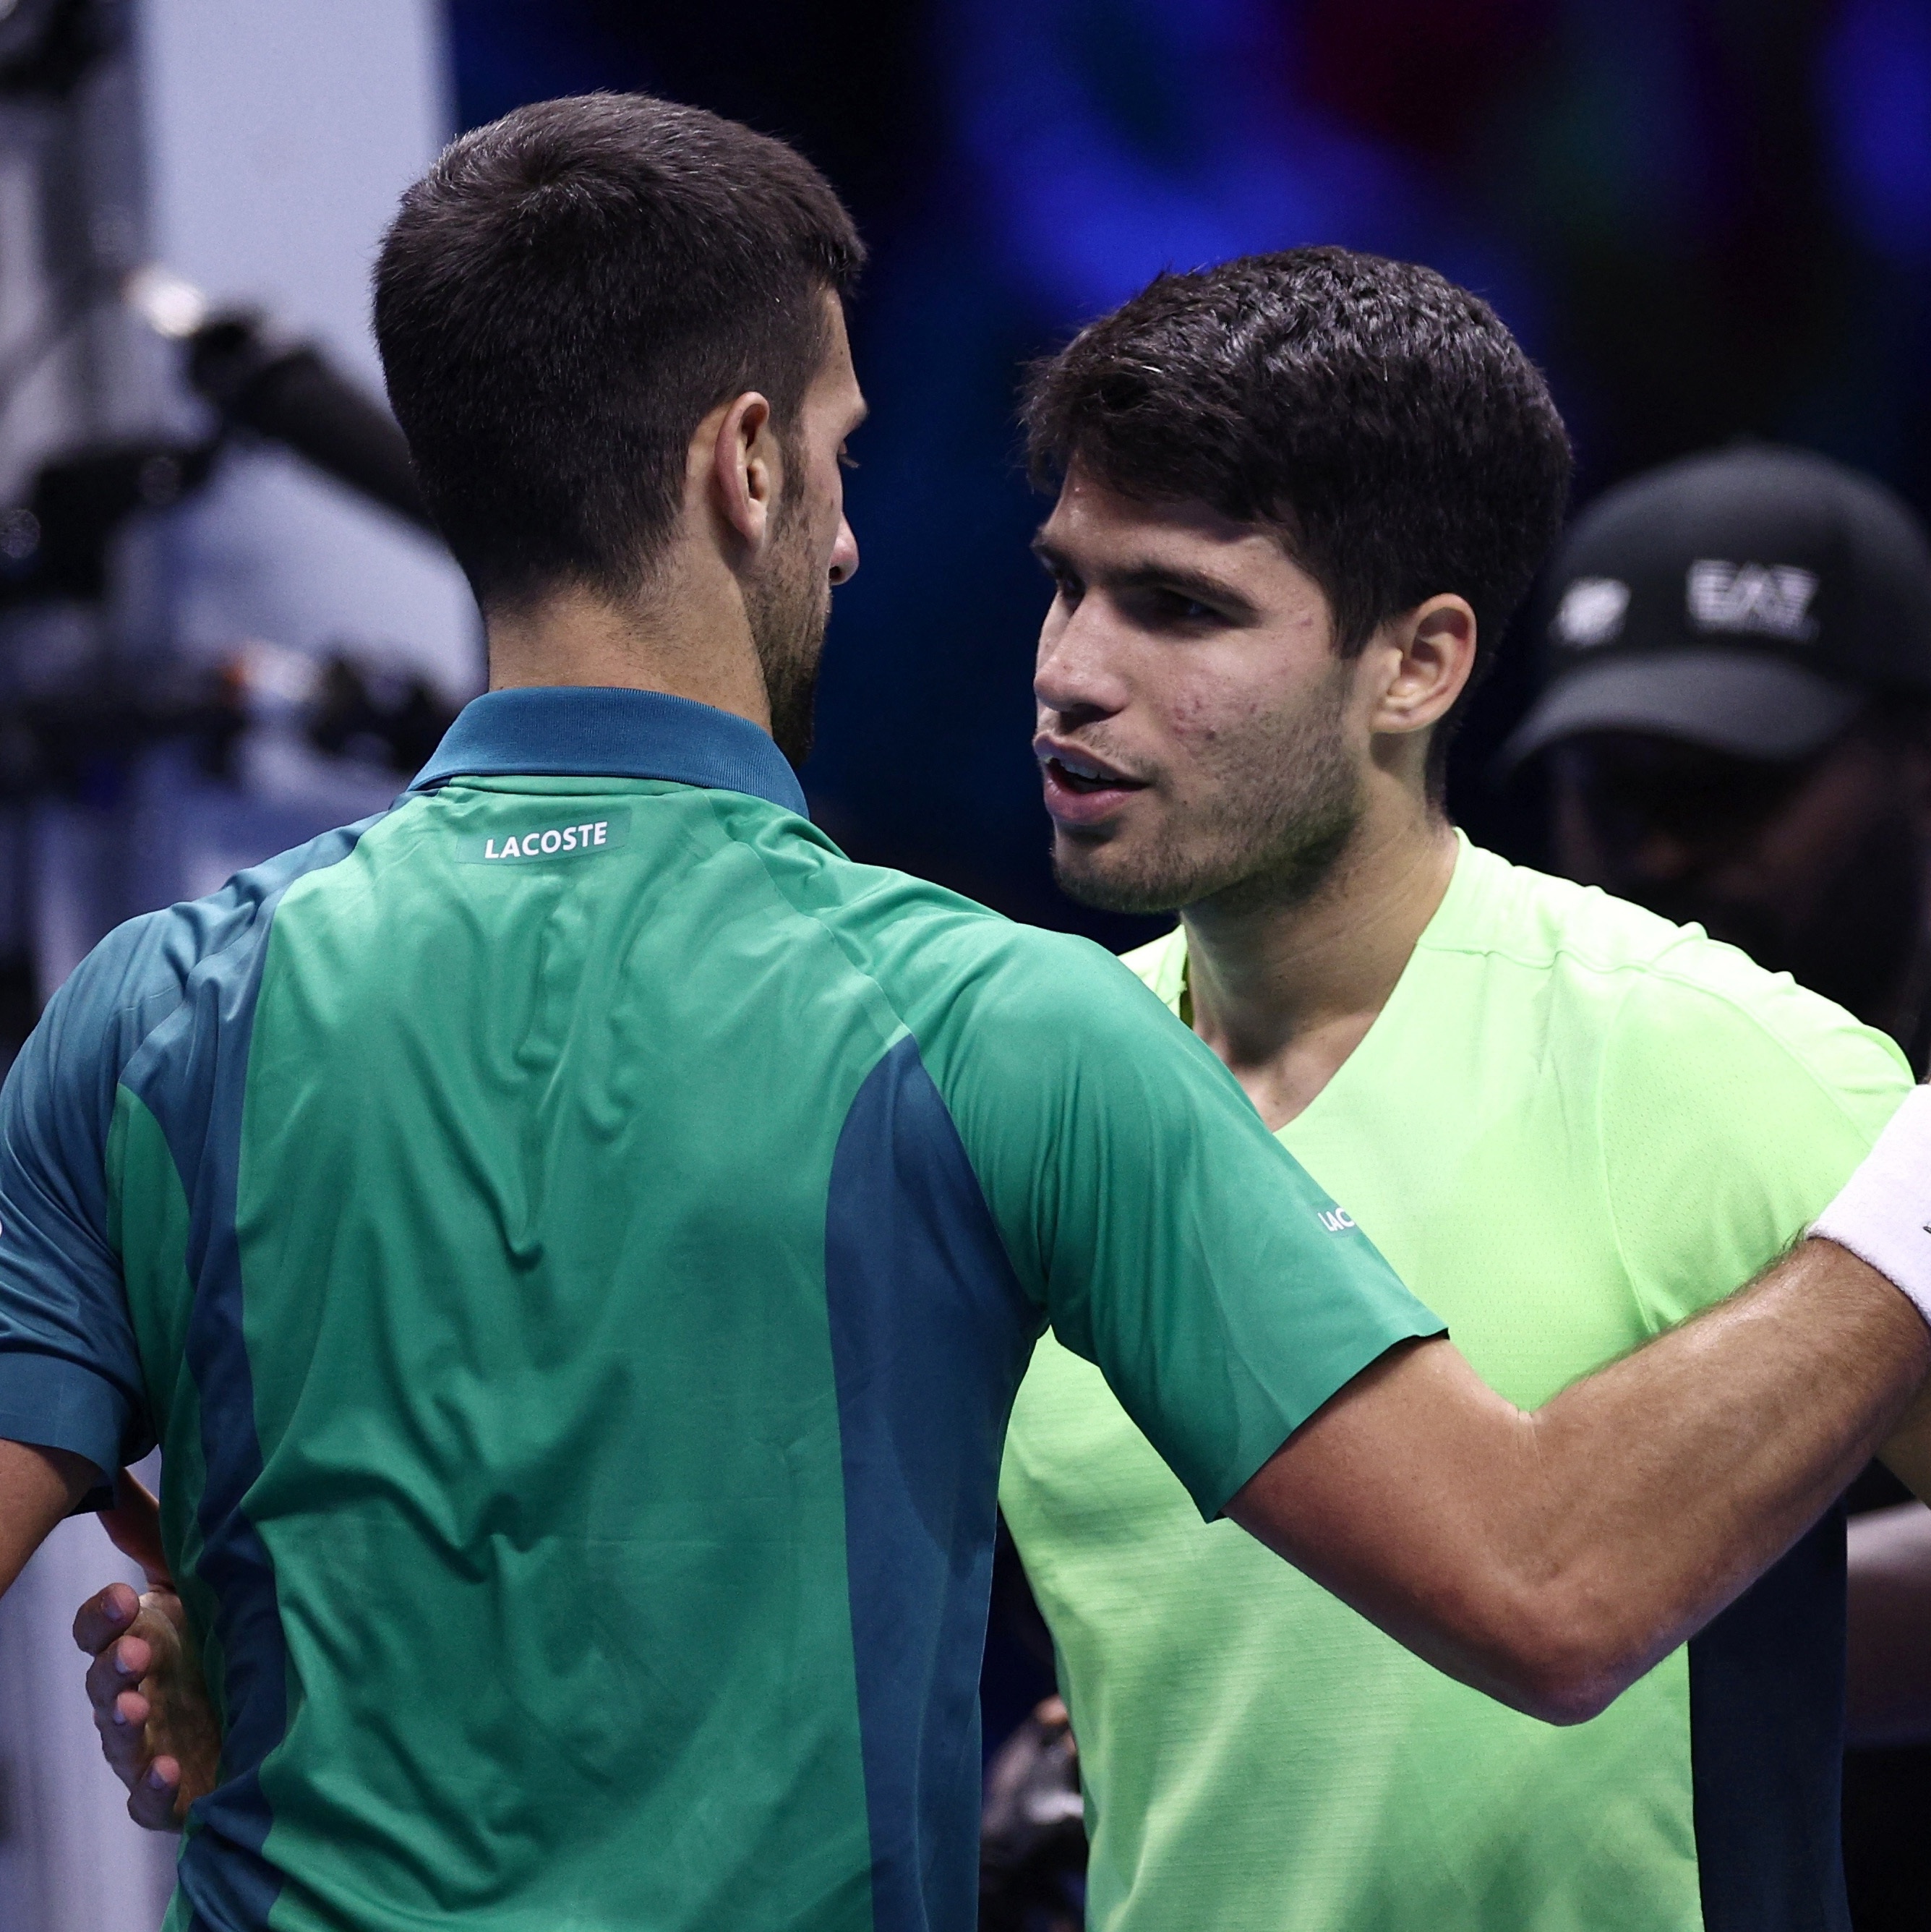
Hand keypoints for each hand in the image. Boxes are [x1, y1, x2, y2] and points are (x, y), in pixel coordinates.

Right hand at [70, 1470, 219, 1829]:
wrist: (293, 1702)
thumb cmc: (238, 1629)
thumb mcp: (206, 1576)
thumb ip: (159, 1533)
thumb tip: (113, 1475)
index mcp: (142, 1638)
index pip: (99, 1629)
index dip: (102, 1616)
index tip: (124, 1595)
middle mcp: (140, 1691)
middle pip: (103, 1683)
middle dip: (112, 1667)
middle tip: (136, 1650)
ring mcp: (155, 1742)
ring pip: (120, 1738)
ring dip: (123, 1723)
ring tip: (137, 1706)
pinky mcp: (180, 1791)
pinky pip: (152, 1801)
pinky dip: (153, 1789)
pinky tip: (166, 1770)